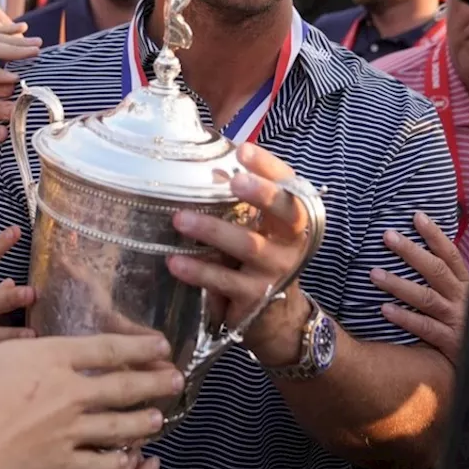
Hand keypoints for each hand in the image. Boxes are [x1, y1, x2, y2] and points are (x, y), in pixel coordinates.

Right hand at [0, 284, 182, 468]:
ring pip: (118, 427)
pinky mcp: (63, 465)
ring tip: (160, 420)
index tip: (160, 346)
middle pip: (123, 387)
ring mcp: (70, 432)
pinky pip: (99, 464)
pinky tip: (123, 460)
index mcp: (51, 359)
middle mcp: (70, 394)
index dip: (137, 346)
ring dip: (141, 422)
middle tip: (177, 380)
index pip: (105, 348)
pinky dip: (115, 462)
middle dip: (153, 383)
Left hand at [166, 143, 314, 366]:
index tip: (244, 149)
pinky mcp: (255, 298)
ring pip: (247, 246)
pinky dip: (198, 270)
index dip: (269, 167)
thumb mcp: (258, 230)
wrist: (276, 319)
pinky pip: (224, 281)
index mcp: (294, 219)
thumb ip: (240, 202)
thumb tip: (210, 171)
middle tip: (234, 180)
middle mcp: (291, 243)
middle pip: (284, 212)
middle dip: (261, 193)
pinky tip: (175, 261)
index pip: (289, 186)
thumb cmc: (261, 259)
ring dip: (212, 230)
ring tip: (180, 220)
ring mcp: (275, 271)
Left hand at [370, 212, 468, 364]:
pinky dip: (405, 318)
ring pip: (426, 298)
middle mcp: (463, 299)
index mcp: (467, 285)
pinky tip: (384, 310)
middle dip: (411, 251)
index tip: (417, 216)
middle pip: (436, 270)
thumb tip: (421, 255)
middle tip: (387, 236)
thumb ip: (447, 282)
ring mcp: (457, 320)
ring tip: (374, 274)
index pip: (451, 255)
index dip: (435, 235)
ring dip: (399, 284)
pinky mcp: (451, 342)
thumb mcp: (465, 301)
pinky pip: (425, 328)